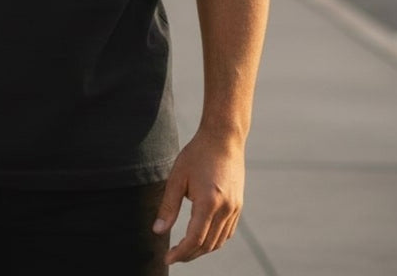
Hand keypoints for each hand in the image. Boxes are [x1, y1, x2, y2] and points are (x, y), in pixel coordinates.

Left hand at [152, 130, 244, 264]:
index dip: (180, 253)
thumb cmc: (197, 154)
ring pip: (219, 241)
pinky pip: (227, 232)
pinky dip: (215, 241)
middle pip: (207, 245)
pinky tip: (202, 238)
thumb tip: (158, 231)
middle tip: (173, 255)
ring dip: (202, 249)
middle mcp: (225, 209)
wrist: (224, 137)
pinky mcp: (238, 205)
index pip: (194, 239)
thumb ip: (168, 206)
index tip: (167, 258)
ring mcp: (235, 208)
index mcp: (209, 202)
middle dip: (189, 254)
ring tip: (185, 249)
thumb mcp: (177, 177)